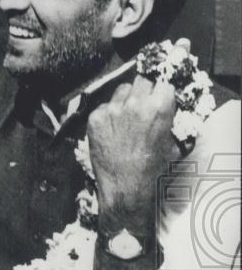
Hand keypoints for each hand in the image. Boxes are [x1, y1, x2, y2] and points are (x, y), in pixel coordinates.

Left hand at [87, 74, 176, 233]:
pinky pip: (104, 106)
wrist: (126, 188)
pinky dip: (109, 114)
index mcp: (160, 106)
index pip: (163, 83)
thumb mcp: (173, 141)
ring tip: (126, 119)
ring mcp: (112, 109)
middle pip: (141, 81)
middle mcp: (135, 103)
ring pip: (122, 90)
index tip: (160, 99)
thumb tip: (166, 105)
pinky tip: (112, 131)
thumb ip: (169, 118)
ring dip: (126, 100)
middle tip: (143, 107)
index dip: (161, 93)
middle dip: (144, 92)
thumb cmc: (154, 168)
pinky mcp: (95, 118)